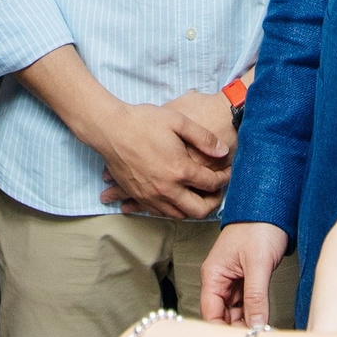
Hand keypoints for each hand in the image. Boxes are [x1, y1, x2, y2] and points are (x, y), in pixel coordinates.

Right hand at [94, 97, 232, 219]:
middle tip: (216, 191)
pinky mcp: (138, 196)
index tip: (227, 172)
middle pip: (199, 209)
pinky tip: (175, 199)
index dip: (224, 178)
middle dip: (213, 202)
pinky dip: (172, 210)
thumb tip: (223, 152)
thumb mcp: (178, 121)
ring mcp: (150, 195)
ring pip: (179, 215)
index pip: (211, 183)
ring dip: (192, 208)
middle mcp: (166, 188)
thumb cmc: (143, 121)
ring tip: (198, 195)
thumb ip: (203, 138)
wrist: (109, 128)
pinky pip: (160, 213)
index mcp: (180, 170)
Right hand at [200, 220, 289, 326]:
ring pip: (236, 312)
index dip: (222, 332)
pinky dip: (255, 313)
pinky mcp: (247, 279)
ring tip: (263, 334)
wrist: (274, 205)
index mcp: (213, 274)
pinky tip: (265, 321)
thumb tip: (256, 325)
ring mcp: (234, 280)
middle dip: (237, 330)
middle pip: (223, 316)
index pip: (210, 313)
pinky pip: (247, 303)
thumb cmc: (261, 225)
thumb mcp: (258, 264)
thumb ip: (256, 296)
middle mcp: (220, 279)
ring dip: (248, 323)